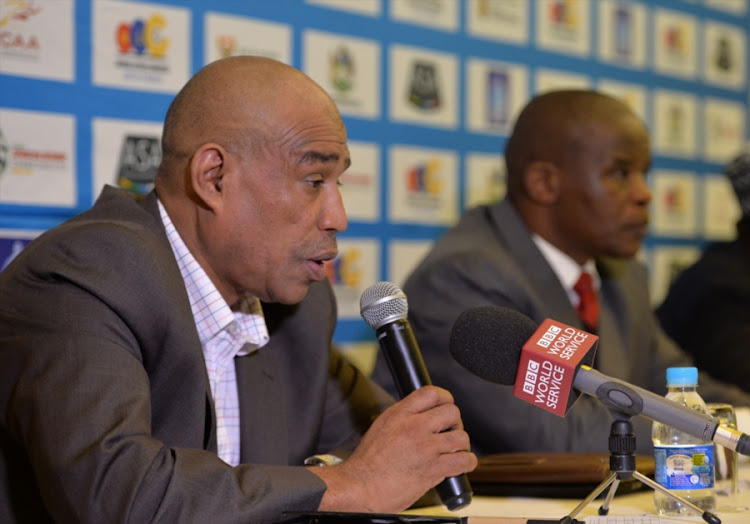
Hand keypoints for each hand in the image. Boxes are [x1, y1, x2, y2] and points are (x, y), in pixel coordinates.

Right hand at [310, 385, 476, 512]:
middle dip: (454, 422)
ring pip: (461, 436)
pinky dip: (467, 462)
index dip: (445, 398)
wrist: (361, 486)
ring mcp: (425, 448)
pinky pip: (463, 460)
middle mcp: (414, 427)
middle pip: (452, 412)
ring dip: (461, 444)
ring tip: (453, 450)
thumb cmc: (368, 462)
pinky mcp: (432, 469)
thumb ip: (404, 417)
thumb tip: (424, 413)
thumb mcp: (382, 426)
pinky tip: (461, 463)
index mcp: (399, 414)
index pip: (431, 393)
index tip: (446, 407)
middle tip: (448, 433)